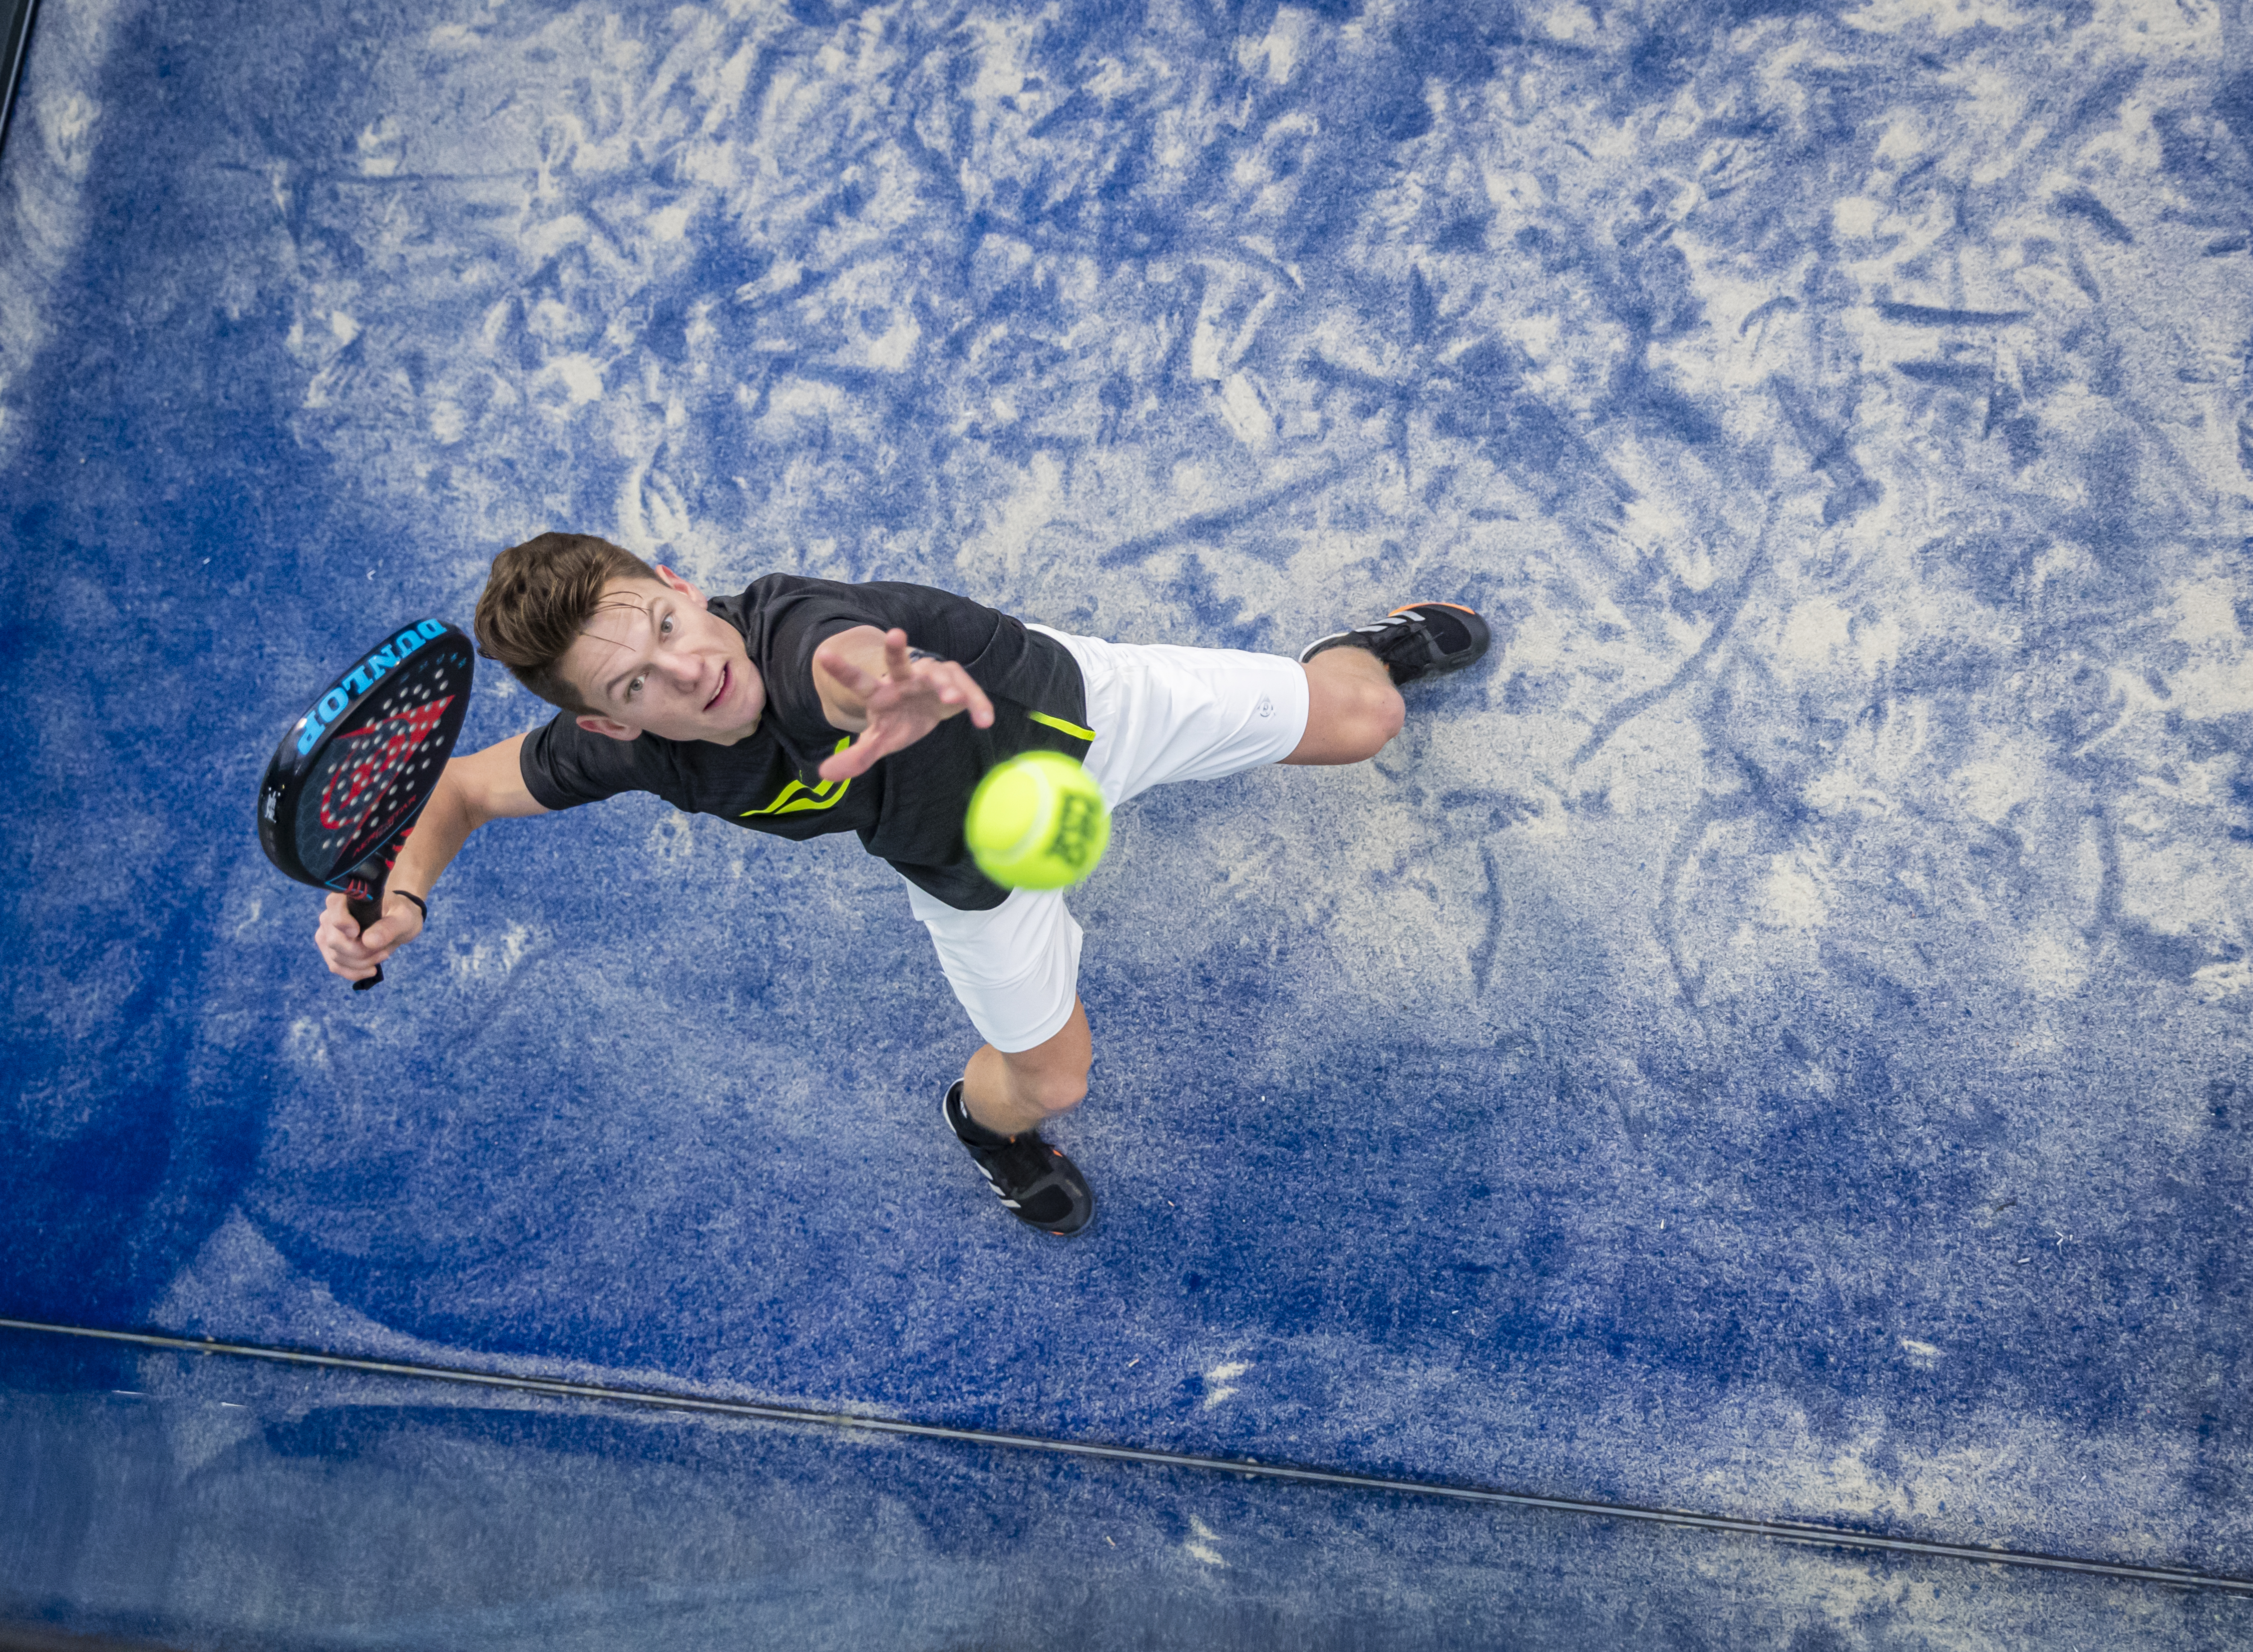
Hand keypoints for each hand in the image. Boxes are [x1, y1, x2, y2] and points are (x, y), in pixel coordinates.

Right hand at [315, 890, 425, 982]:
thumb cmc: (400, 914)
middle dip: (362, 952)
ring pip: (336, 956)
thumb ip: (389, 927)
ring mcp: (328, 932)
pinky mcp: (330, 949)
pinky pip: (335, 966)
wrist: (397, 921)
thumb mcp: (404, 918)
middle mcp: (332, 913)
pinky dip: (354, 972)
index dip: (342, 921)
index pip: (334, 904)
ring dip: (361, 963)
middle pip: (335, 940)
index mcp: (349, 896)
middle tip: (385, 951)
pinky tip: (371, 970)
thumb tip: (368, 941)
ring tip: (383, 955)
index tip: (357, 932)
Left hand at [816, 628, 994, 780]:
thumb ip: (858, 756)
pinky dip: (977, 705)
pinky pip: (969, 693)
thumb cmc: (897, 720)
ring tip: (951, 700)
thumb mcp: (880, 740)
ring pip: (939, 674)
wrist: (924, 706)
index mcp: (880, 692)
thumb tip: (825, 776)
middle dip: (896, 650)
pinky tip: (985, 720)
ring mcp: (931, 677)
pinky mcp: (956, 683)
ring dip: (945, 685)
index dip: (842, 670)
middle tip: (896, 635)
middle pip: (898, 662)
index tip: (823, 655)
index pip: (858, 681)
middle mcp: (903, 678)